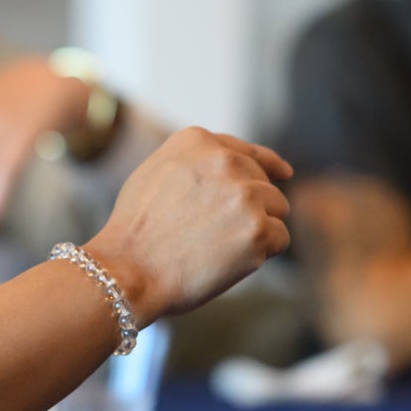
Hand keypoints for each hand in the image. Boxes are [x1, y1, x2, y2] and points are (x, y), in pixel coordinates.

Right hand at [84, 127, 293, 325]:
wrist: (127, 269)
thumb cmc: (136, 230)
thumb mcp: (156, 172)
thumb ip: (196, 162)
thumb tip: (236, 166)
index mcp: (198, 141)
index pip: (248, 151)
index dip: (267, 166)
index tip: (283, 173)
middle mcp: (224, 161)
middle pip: (265, 182)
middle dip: (252, 207)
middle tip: (217, 235)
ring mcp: (243, 195)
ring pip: (277, 208)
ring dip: (259, 229)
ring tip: (219, 247)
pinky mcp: (257, 230)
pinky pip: (280, 238)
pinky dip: (263, 253)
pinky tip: (231, 261)